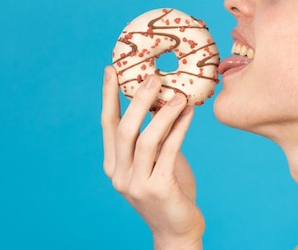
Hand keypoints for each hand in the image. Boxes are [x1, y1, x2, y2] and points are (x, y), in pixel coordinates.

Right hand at [101, 66, 204, 249]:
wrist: (177, 229)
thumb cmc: (169, 189)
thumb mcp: (156, 159)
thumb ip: (156, 135)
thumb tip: (166, 99)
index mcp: (114, 164)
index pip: (107, 124)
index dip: (108, 96)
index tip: (111, 69)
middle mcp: (119, 174)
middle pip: (124, 129)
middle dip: (138, 100)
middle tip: (153, 77)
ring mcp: (136, 184)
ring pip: (146, 139)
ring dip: (163, 114)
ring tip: (179, 95)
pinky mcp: (158, 189)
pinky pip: (169, 151)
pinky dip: (179, 129)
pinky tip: (189, 114)